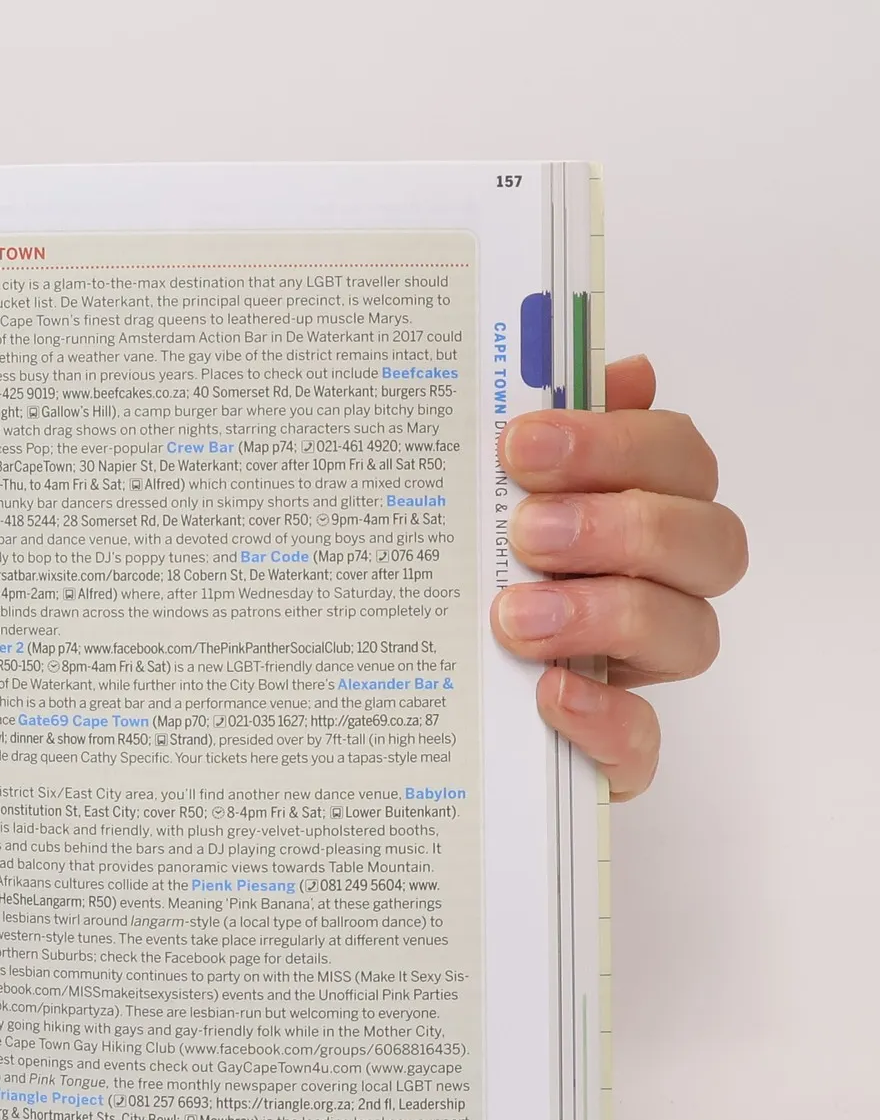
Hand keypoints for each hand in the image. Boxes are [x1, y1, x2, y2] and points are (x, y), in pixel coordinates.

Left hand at [490, 354, 746, 798]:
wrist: (411, 709)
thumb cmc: (456, 586)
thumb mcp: (473, 505)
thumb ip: (542, 437)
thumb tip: (618, 368)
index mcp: (634, 512)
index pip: (675, 457)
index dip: (615, 440)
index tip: (521, 443)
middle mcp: (655, 587)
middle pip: (708, 540)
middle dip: (621, 525)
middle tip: (526, 533)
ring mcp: (639, 671)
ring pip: (691, 635)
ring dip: (608, 612)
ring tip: (514, 617)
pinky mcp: (613, 751)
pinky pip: (641, 743)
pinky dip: (602, 717)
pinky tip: (548, 694)